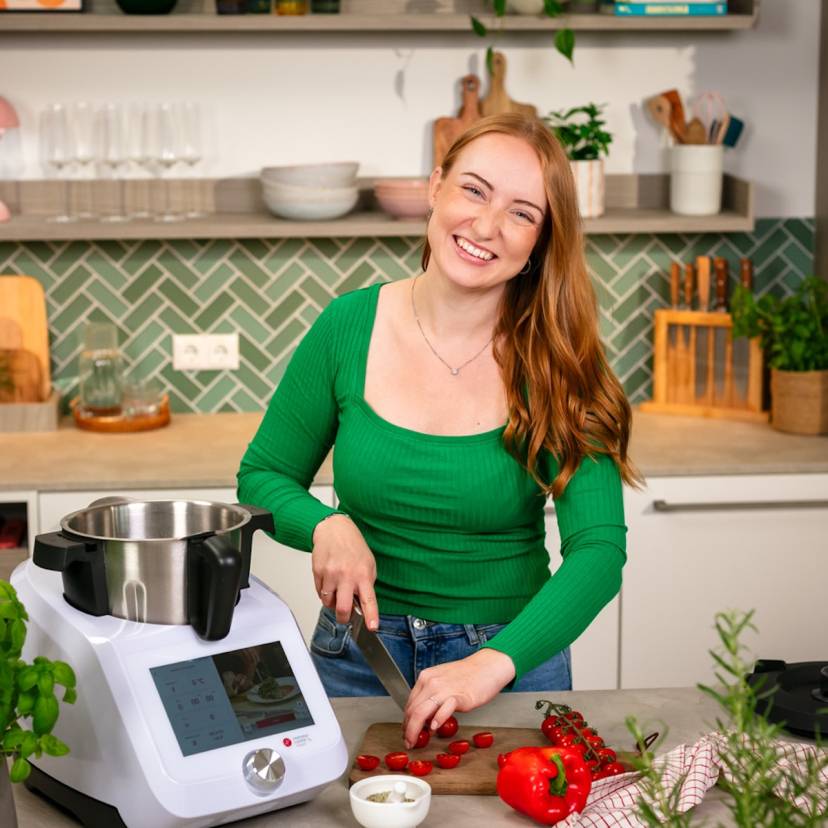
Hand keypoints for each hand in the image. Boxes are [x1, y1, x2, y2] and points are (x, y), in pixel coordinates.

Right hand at [312, 514, 378, 629]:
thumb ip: (366, 584)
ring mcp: (330, 575)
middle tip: (346, 617)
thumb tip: (363, 604)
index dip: (371, 616)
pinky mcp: (317, 573)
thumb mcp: (369, 563)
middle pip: (342, 609)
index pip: (369, 600)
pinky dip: (325, 593)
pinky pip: (319, 593)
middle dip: (344, 618)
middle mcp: (346, 576)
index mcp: (363, 574)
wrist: (334, 529)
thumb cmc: (353, 546)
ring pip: (328, 603)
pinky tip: (330, 582)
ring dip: (332, 603)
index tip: (372, 627)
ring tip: (337, 591)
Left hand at [401, 649, 515, 748]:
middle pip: (412, 710)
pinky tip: (434, 728)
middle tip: (409, 743)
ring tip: (416, 742)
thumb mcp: (442, 680)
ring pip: (421, 712)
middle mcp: (431, 682)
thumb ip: (431, 695)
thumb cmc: (467, 675)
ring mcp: (444, 689)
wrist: (487, 666)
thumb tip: (424, 718)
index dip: (406, 721)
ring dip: (415, 731)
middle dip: (408, 730)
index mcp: (425, 678)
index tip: (407, 732)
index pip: (410, 704)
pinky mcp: (458, 696)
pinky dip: (437, 720)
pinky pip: (443, 710)